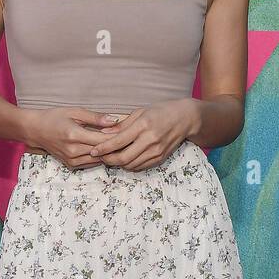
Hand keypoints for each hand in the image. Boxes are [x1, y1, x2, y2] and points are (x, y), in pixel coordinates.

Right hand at [22, 107, 128, 168]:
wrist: (35, 131)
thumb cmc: (54, 117)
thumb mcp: (74, 112)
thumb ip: (95, 118)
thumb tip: (115, 120)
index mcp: (74, 135)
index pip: (102, 139)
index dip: (117, 136)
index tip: (128, 131)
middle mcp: (73, 151)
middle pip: (102, 151)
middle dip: (116, 145)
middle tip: (128, 138)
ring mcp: (72, 160)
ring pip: (98, 160)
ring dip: (109, 153)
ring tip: (120, 145)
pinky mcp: (71, 165)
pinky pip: (91, 163)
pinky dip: (99, 157)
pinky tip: (106, 150)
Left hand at [83, 100, 197, 171]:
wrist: (185, 118)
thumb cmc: (161, 111)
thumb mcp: (140, 112)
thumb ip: (122, 125)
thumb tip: (103, 133)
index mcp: (143, 126)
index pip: (118, 141)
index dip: (103, 148)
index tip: (93, 150)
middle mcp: (150, 140)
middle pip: (123, 158)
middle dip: (109, 160)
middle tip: (100, 157)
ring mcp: (156, 151)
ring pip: (131, 165)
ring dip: (118, 164)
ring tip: (110, 158)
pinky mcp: (160, 158)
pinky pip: (140, 167)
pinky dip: (129, 165)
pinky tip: (124, 159)